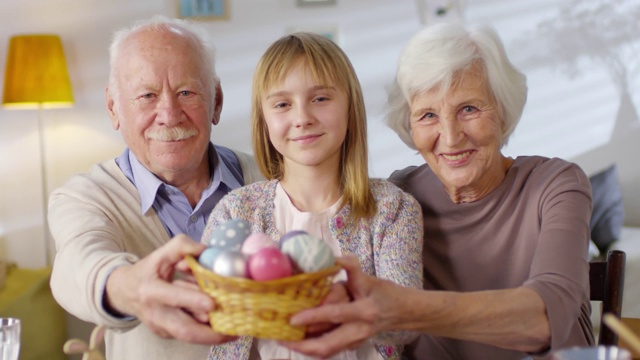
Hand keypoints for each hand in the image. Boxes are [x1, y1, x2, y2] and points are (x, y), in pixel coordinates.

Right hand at [104, 234, 235, 343]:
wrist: (124, 292)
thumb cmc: (148, 271)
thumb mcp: (161, 254)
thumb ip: (183, 246)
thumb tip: (207, 250)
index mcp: (151, 290)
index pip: (172, 297)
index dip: (192, 300)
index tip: (212, 303)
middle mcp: (155, 313)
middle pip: (183, 330)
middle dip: (209, 334)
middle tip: (234, 331)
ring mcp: (160, 327)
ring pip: (189, 335)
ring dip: (211, 333)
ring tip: (233, 329)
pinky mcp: (166, 334)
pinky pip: (188, 333)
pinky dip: (205, 330)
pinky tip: (220, 324)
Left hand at [280, 255, 390, 357]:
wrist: (404, 312)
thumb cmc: (385, 293)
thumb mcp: (369, 278)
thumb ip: (351, 267)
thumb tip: (333, 258)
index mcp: (364, 312)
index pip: (335, 315)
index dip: (313, 317)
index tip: (292, 318)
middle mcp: (359, 331)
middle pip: (326, 346)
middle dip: (301, 345)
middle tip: (280, 338)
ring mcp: (356, 342)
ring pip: (326, 352)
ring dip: (304, 348)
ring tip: (283, 339)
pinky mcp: (353, 346)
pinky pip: (330, 350)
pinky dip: (312, 347)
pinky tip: (298, 340)